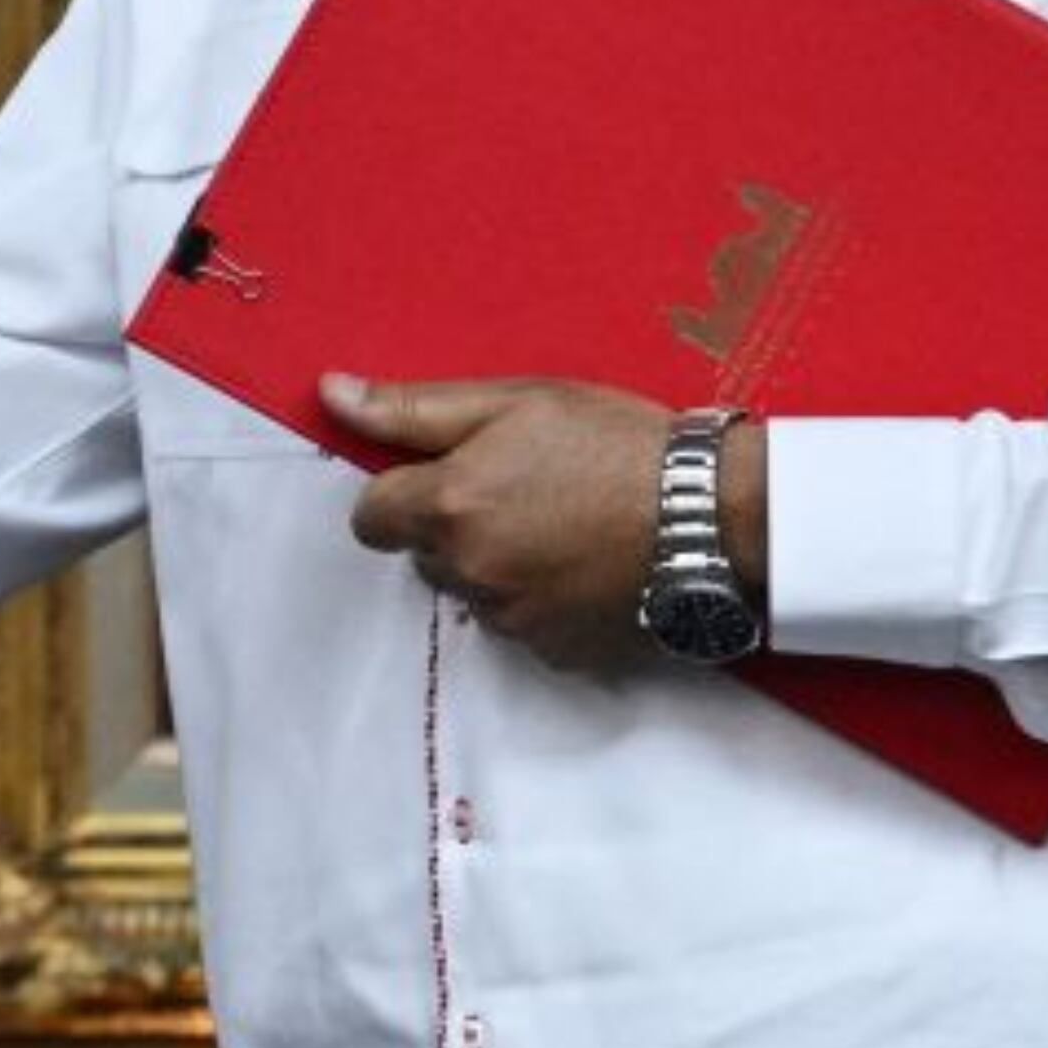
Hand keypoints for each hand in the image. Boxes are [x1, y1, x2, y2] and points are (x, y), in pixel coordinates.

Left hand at [323, 372, 762, 674]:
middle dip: (454, 528)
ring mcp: (514, 619)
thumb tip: (330, 394)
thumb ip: (413, 408)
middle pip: (424, 555)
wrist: (717, 513)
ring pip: (473, 592)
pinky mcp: (557, 653)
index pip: (370, 517)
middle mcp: (470, 572)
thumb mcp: (515, 401)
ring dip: (496, 565)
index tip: (448, 475)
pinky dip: (541, 601)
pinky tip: (585, 565)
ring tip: (563, 525)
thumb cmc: (617, 442)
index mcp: (448, 508)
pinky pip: (522, 626)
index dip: (403, 493)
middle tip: (521, 490)